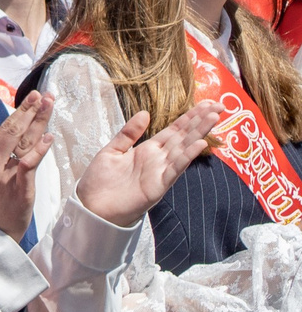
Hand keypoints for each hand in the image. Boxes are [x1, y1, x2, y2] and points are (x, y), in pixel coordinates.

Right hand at [0, 90, 55, 239]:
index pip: (3, 129)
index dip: (19, 112)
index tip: (32, 98)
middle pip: (13, 131)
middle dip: (29, 111)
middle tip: (42, 95)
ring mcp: (5, 175)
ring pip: (22, 143)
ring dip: (37, 122)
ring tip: (49, 106)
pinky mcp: (19, 187)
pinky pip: (29, 164)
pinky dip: (39, 150)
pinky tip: (48, 138)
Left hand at [74, 100, 223, 226]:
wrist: (92, 208)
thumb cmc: (100, 182)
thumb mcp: (112, 151)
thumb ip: (129, 133)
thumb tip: (145, 113)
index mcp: (148, 150)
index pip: (175, 130)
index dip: (190, 117)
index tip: (207, 104)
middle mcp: (158, 159)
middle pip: (184, 136)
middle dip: (201, 121)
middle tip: (220, 105)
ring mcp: (160, 172)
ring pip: (184, 149)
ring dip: (199, 133)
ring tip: (214, 118)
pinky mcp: (158, 185)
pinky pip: (175, 169)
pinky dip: (187, 157)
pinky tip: (200, 144)